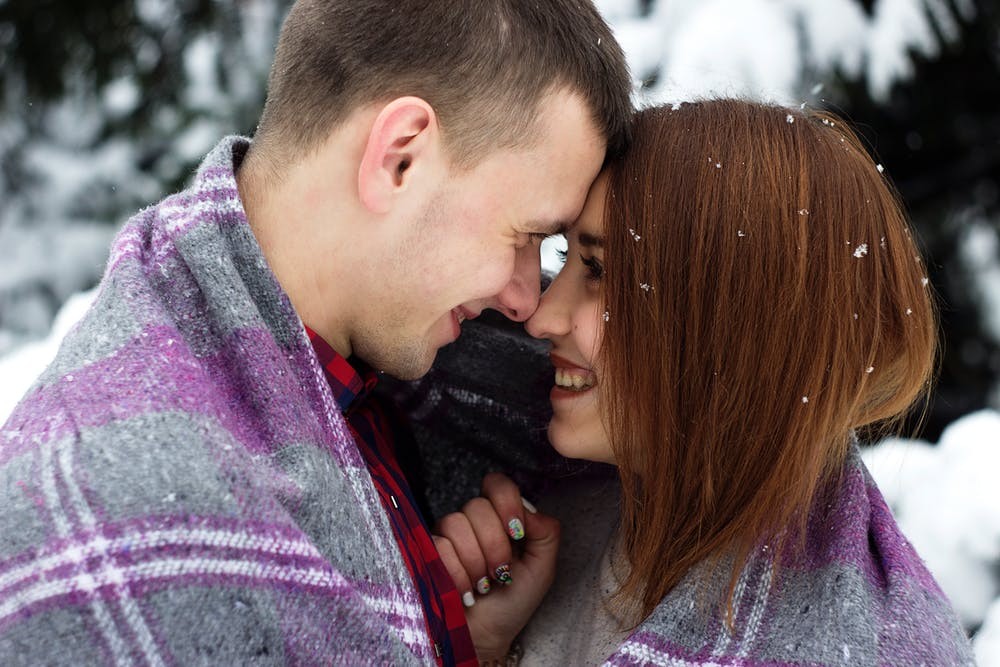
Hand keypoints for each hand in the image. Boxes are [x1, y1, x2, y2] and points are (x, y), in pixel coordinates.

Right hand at [433, 472, 559, 660]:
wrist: (486, 635)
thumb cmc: (513, 601)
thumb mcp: (542, 568)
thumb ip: (546, 533)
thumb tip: (529, 510)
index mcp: (501, 517)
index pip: (498, 484)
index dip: (506, 502)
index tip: (516, 532)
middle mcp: (472, 521)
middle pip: (477, 506)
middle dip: (495, 545)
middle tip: (500, 571)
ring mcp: (448, 536)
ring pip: (455, 524)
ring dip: (475, 562)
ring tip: (482, 583)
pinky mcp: (427, 553)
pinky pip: (438, 546)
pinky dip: (457, 574)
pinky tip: (465, 590)